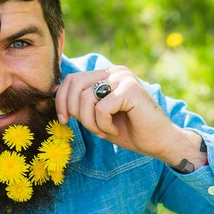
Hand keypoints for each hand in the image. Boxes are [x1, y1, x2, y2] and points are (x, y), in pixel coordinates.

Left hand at [55, 66, 187, 161]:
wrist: (159, 142)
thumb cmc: (128, 130)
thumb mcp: (97, 115)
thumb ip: (81, 102)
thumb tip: (54, 93)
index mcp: (107, 74)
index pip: (71, 79)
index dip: (61, 100)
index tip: (63, 120)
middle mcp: (115, 71)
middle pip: (75, 84)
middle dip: (74, 111)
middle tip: (90, 128)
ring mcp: (124, 78)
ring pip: (86, 98)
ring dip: (90, 123)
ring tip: (105, 130)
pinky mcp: (130, 89)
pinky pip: (101, 108)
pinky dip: (103, 125)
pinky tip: (115, 130)